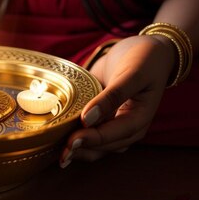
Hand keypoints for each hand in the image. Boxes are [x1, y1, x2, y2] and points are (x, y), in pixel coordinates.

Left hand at [60, 35, 174, 166]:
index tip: (70, 141)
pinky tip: (56, 134)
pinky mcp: (100, 116)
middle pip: (101, 146)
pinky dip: (73, 133)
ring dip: (75, 148)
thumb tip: (87, 120)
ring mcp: (112, 123)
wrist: (146, 50)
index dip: (92, 140)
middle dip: (80, 149)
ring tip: (53, 148)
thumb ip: (112, 97)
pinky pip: (86, 130)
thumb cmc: (145, 60)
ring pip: (93, 145)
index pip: (113, 136)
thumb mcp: (133, 74)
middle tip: (56, 149)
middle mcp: (125, 127)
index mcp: (138, 120)